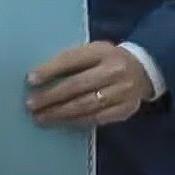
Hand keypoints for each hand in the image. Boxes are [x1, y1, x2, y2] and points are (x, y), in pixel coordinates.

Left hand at [27, 41, 154, 125]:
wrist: (143, 69)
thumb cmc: (106, 59)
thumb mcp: (92, 51)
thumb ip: (70, 60)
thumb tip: (38, 77)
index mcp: (101, 51)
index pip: (72, 59)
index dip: (50, 70)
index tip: (30, 80)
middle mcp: (113, 70)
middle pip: (77, 85)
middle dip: (51, 96)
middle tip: (31, 104)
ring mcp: (122, 91)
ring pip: (86, 105)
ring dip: (60, 113)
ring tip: (41, 117)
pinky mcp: (126, 109)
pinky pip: (98, 118)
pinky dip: (77, 121)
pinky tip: (62, 123)